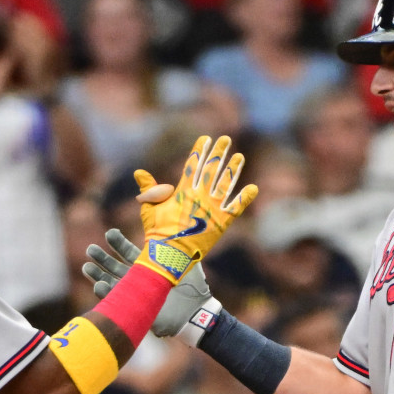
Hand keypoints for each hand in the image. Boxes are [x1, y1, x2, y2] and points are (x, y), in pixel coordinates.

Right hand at [83, 229, 216, 341]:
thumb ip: (174, 243)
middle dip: (101, 258)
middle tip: (90, 249)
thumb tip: (172, 221)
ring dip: (97, 275)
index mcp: (148, 264)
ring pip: (110, 282)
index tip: (109, 233)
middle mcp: (138, 278)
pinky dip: (105, 293)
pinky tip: (97, 286)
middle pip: (114, 265)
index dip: (117, 243)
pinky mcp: (132, 308)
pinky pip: (115, 300)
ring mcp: (133, 293)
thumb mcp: (183, 261)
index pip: (128, 251)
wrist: (195, 313)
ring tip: (86, 267)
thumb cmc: (193, 286)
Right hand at [132, 135, 255, 282]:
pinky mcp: (222, 222)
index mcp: (183, 191)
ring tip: (239, 156)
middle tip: (226, 139)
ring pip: (226, 184)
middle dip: (219, 152)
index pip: (193, 165)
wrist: (170, 254)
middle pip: (211, 169)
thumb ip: (149, 189)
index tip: (205, 139)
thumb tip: (139, 172)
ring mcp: (212, 208)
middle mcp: (200, 196)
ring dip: (233, 169)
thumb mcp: (149, 208)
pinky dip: (245, 198)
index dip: (199, 151)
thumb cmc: (157, 233)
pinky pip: (236, 208)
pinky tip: (253, 188)